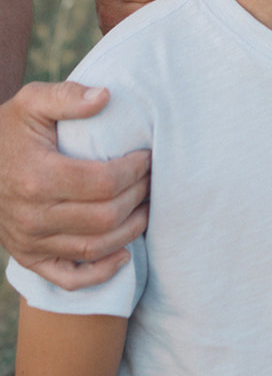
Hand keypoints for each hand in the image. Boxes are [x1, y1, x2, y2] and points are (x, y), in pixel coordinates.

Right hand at [0, 81, 149, 287]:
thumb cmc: (10, 130)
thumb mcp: (32, 103)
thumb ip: (68, 97)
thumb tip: (106, 97)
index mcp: (37, 177)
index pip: (104, 183)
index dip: (135, 171)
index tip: (148, 157)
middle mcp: (33, 216)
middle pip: (105, 217)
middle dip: (138, 197)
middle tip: (152, 180)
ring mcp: (29, 242)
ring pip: (94, 248)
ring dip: (130, 231)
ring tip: (146, 208)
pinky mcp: (29, 258)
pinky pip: (69, 278)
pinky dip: (100, 273)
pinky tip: (124, 255)